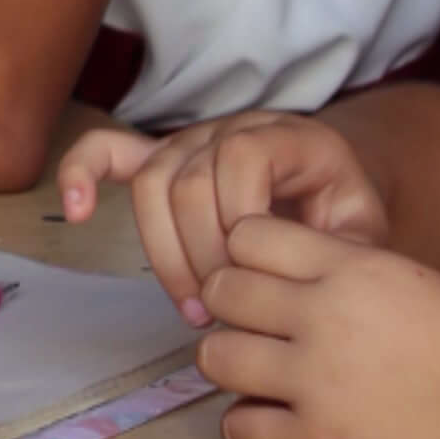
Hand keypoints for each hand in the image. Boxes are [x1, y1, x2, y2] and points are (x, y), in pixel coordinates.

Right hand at [57, 105, 390, 309]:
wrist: (336, 191)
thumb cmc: (346, 220)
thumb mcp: (363, 236)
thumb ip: (338, 252)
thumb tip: (292, 281)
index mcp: (289, 137)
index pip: (241, 160)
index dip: (239, 221)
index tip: (256, 278)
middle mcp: (233, 128)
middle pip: (189, 180)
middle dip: (201, 255)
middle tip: (223, 310)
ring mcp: (192, 140)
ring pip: (151, 183)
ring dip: (164, 253)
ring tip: (191, 305)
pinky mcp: (161, 157)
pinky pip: (108, 150)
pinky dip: (83, 174)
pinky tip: (76, 212)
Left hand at [189, 214, 439, 438]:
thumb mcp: (427, 287)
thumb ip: (360, 280)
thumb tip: (304, 285)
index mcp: (357, 267)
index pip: (249, 235)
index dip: (248, 258)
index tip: (265, 282)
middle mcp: (326, 315)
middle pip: (221, 291)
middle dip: (231, 311)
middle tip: (257, 333)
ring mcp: (318, 382)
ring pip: (215, 358)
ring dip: (233, 368)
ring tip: (262, 381)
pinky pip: (239, 430)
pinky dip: (248, 431)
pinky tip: (275, 429)